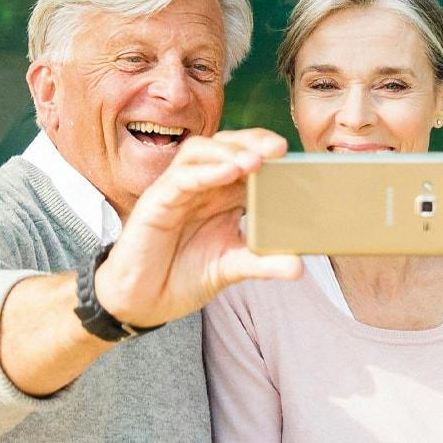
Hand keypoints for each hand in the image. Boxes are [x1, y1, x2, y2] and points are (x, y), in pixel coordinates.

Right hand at [95, 130, 302, 329]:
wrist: (142, 301)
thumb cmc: (184, 275)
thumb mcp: (231, 268)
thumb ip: (263, 263)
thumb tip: (300, 267)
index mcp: (223, 195)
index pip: (247, 159)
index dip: (269, 153)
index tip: (294, 157)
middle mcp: (202, 185)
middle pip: (227, 146)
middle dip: (253, 142)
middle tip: (280, 148)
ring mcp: (178, 190)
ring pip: (201, 152)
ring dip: (229, 152)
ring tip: (254, 161)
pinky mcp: (156, 201)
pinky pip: (180, 178)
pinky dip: (204, 172)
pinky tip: (226, 173)